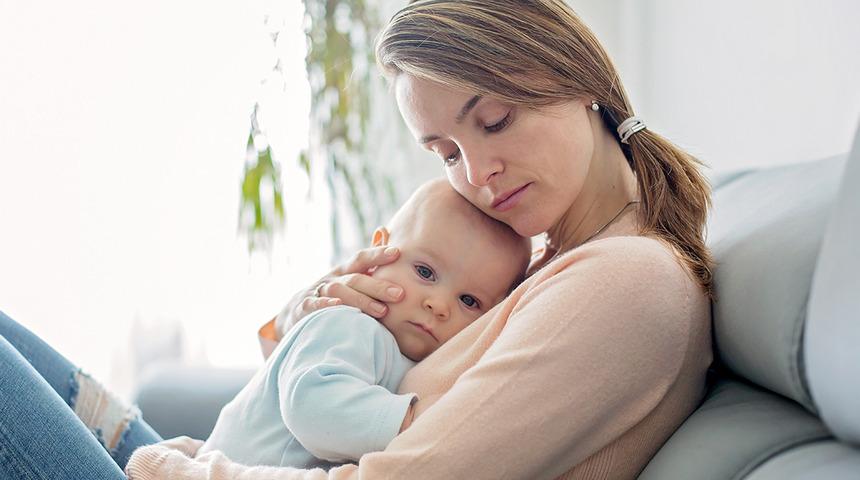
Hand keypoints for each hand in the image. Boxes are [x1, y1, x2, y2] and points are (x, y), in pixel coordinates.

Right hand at [274, 246, 404, 338]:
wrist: (298, 309)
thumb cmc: (335, 291)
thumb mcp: (350, 273)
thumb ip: (368, 257)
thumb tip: (383, 229)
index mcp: (345, 270)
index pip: (361, 258)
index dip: (377, 254)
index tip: (397, 252)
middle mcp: (332, 278)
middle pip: (355, 278)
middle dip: (378, 286)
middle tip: (400, 293)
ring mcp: (318, 292)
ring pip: (338, 291)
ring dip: (360, 300)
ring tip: (382, 310)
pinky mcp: (305, 307)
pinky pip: (314, 305)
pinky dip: (325, 304)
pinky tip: (339, 306)